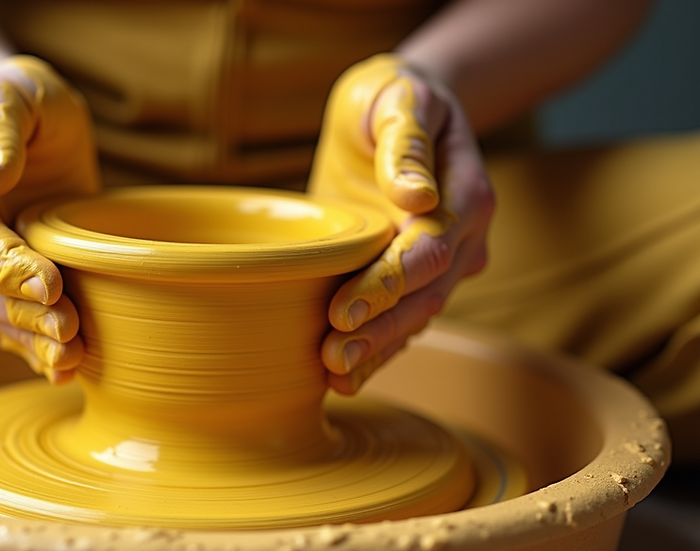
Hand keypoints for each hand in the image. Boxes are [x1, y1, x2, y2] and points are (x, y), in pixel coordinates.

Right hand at [0, 55, 100, 383]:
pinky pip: (5, 325)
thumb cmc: (15, 101)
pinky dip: (31, 349)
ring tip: (72, 357)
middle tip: (71, 329)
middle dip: (24, 314)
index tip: (51, 283)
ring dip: (29, 339)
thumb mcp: (7, 93)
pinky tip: (61, 370)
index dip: (7, 266)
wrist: (23, 127)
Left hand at [309, 54, 493, 394]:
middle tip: (332, 357)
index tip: (342, 309)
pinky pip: (403, 318)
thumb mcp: (399, 101)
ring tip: (335, 375)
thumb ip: (405, 144)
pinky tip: (347, 378)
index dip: (387, 283)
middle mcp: (465, 237)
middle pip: (425, 296)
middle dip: (379, 331)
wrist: (400, 111)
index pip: (428, 251)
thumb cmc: (394, 99)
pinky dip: (378, 350)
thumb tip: (416, 195)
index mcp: (467, 195)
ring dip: (378, 350)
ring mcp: (445, 262)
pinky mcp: (415, 275)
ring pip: (417, 316)